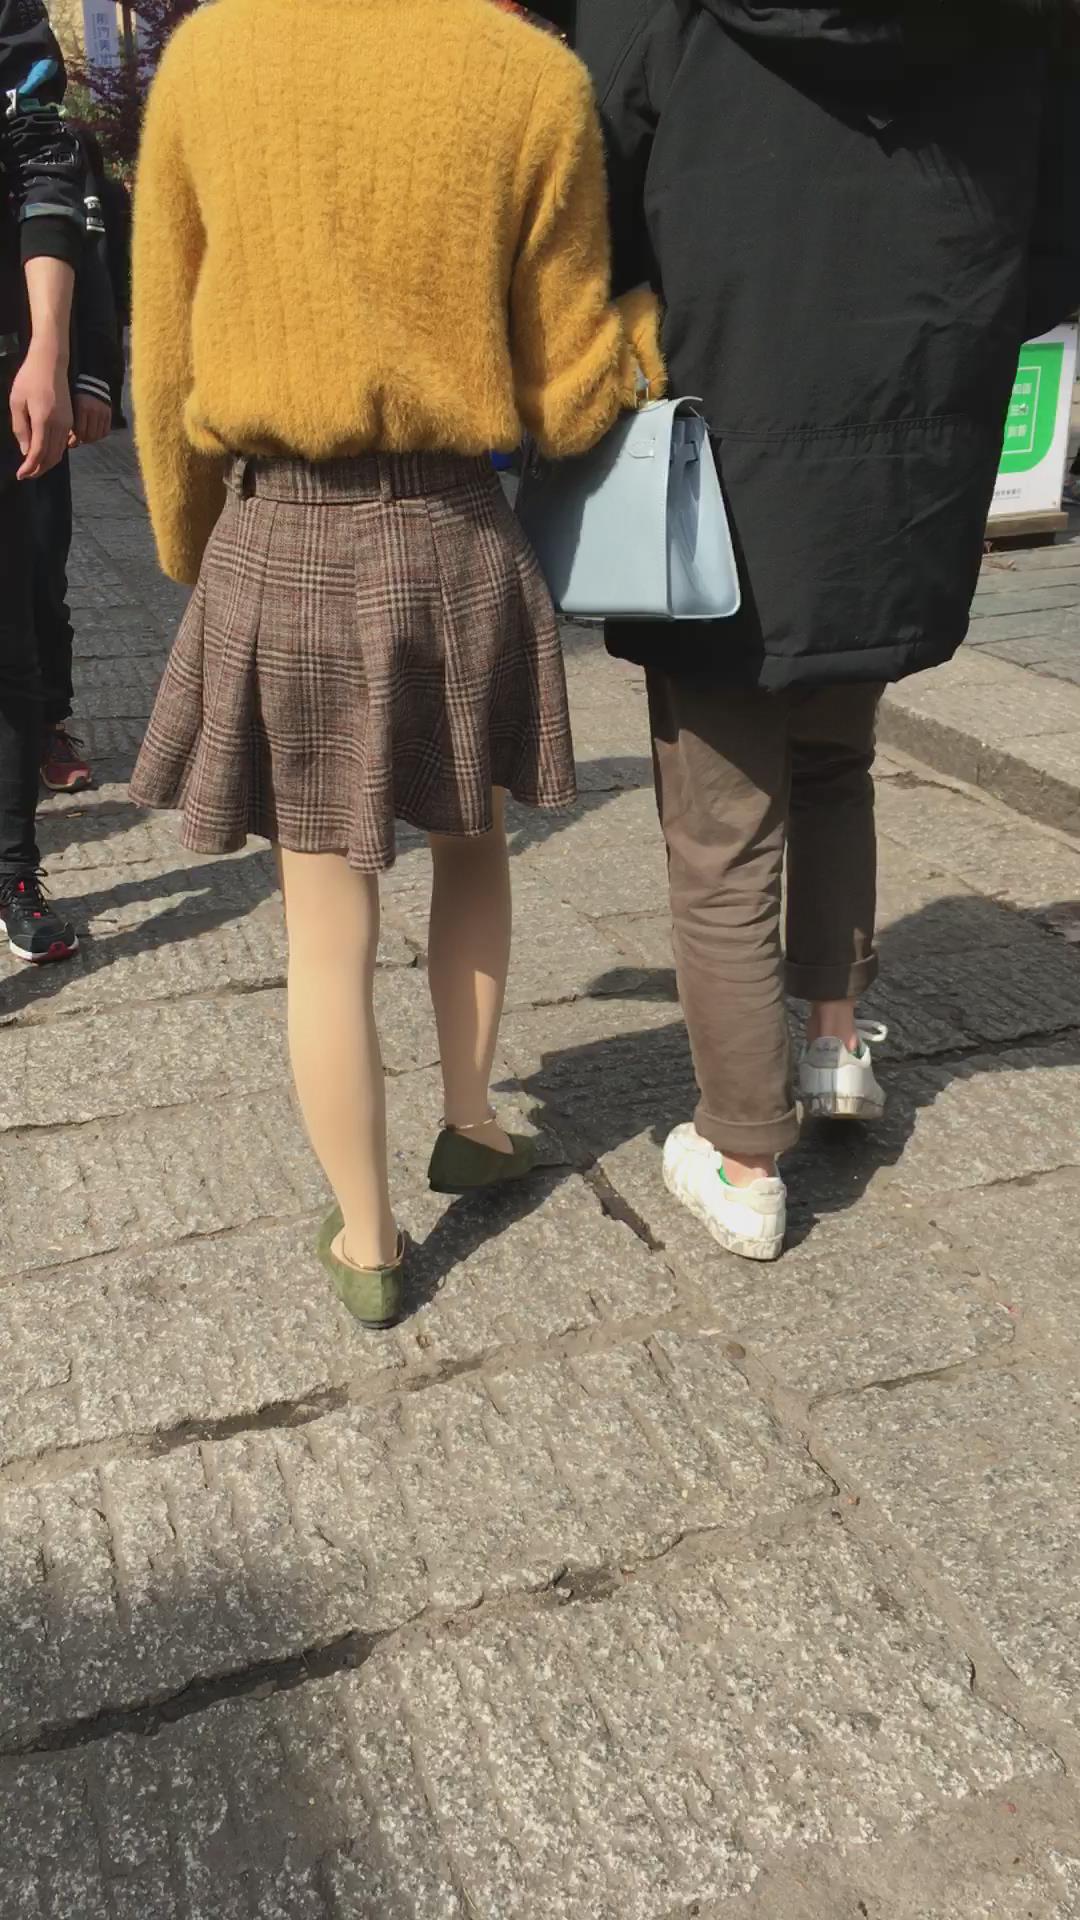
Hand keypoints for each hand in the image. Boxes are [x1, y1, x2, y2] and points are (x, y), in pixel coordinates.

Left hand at [10, 345, 73, 479]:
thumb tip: (26, 451)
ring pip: (58, 452)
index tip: (20, 475)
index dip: (29, 467)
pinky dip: (54, 454)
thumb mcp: (16, 402)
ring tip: (34, 468)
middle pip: (51, 457)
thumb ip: (20, 429)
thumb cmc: (29, 379)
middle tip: (26, 475)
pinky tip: (44, 455)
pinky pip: (63, 444)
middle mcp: (58, 425)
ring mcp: (67, 423)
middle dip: (38, 470)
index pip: (38, 453)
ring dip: (47, 464)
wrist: (50, 363)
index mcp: (43, 420)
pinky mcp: (70, 420)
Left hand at [71, 392, 112, 446]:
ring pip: (98, 435)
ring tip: (84, 438)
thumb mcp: (70, 405)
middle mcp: (94, 411)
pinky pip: (105, 432)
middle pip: (90, 435)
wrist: (90, 383)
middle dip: (82, 441)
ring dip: (90, 439)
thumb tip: (68, 440)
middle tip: (77, 441)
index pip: (80, 431)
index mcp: (82, 408)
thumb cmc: (76, 396)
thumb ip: (70, 420)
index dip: (74, 440)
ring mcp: (103, 413)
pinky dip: (99, 435)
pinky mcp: (109, 415)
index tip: (70, 444)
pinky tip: (93, 434)